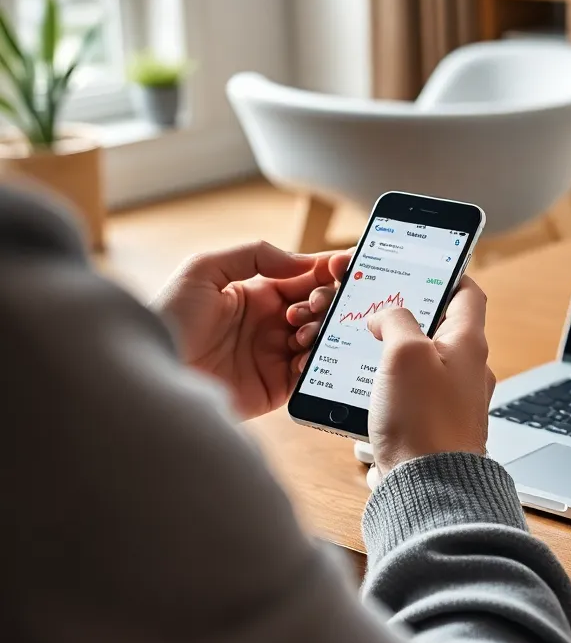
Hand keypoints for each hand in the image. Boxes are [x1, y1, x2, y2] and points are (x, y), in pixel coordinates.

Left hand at [154, 241, 349, 418]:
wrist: (152, 372)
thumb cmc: (168, 318)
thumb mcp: (203, 270)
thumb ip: (254, 255)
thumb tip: (302, 261)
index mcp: (258, 294)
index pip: (304, 277)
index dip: (327, 270)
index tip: (347, 265)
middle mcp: (269, 323)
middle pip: (318, 308)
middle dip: (324, 301)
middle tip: (314, 304)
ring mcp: (273, 355)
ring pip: (318, 339)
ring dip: (320, 331)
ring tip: (300, 332)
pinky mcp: (274, 387)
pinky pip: (307, 374)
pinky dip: (314, 363)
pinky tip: (302, 355)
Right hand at [365, 278, 494, 476]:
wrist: (429, 489)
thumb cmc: (424, 422)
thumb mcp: (404, 353)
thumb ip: (396, 321)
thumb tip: (387, 315)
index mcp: (468, 343)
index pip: (468, 293)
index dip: (446, 274)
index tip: (423, 267)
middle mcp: (468, 370)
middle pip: (440, 328)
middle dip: (407, 320)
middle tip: (378, 313)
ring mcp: (453, 400)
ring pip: (422, 365)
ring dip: (393, 359)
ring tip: (366, 356)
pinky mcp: (435, 426)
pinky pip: (412, 397)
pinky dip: (390, 391)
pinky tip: (368, 396)